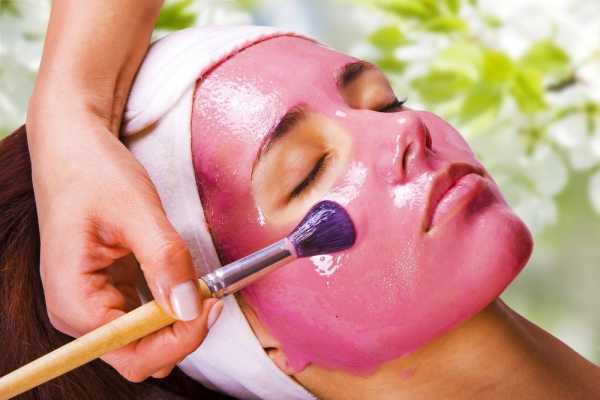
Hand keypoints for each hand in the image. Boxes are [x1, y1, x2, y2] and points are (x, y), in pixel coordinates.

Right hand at [26, 111, 222, 380]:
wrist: (73, 149)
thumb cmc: (93, 172)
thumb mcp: (136, 211)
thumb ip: (165, 261)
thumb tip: (190, 308)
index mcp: (75, 301)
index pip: (133, 353)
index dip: (177, 339)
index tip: (211, 304)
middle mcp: (79, 313)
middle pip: (141, 355)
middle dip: (182, 333)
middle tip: (212, 294)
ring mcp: (93, 304)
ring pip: (146, 341)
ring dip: (178, 322)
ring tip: (202, 286)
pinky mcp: (108, 292)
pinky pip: (145, 318)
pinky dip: (170, 308)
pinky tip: (185, 283)